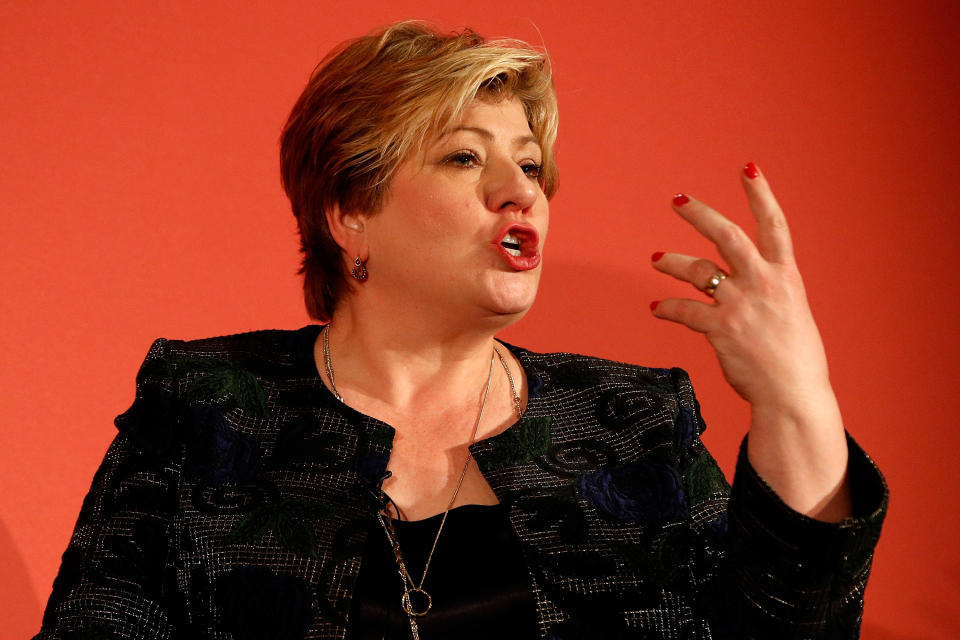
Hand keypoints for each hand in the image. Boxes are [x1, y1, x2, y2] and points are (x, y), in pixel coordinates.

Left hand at [650, 163, 850, 519]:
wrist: (793, 394)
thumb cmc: (796, 359)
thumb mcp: (794, 315)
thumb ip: (772, 294)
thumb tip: (754, 287)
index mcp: (786, 276)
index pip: (774, 225)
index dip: (761, 194)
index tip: (748, 168)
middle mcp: (763, 283)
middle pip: (727, 235)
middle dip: (700, 214)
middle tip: (678, 199)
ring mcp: (740, 304)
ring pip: (698, 270)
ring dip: (673, 262)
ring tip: (656, 258)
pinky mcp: (720, 329)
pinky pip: (684, 311)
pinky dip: (667, 307)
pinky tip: (656, 307)